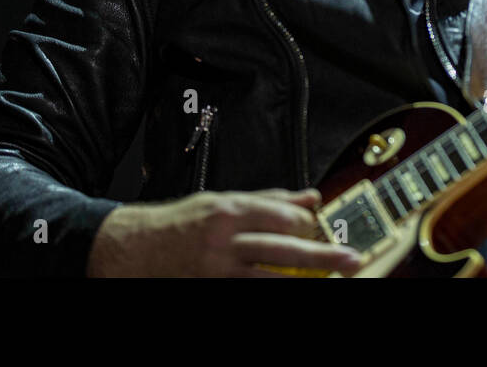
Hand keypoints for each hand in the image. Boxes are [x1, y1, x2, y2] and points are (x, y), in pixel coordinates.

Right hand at [87, 187, 363, 276]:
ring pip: (270, 276)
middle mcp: (225, 240)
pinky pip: (250, 290)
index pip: (281, 216)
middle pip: (283, 247)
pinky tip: (289, 287)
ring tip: (328, 280)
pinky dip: (272, 289)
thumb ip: (269, 199)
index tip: (321, 227)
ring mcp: (218, 268)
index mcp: (230, 211)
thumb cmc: (181, 222)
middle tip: (350, 259)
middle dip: (322, 255)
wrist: (136, 248)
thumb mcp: (223, 200)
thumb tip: (310, 196)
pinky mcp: (212, 286)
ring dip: (303, 279)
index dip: (306, 223)